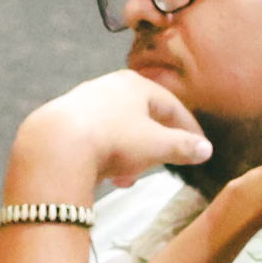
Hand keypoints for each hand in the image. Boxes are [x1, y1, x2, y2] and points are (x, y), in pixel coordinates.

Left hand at [8, 70, 212, 202]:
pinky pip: (96, 138)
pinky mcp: (63, 121)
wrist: (55, 146)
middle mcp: (109, 86)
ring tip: (131, 177)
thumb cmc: (114, 140)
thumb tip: (205, 149)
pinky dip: (108, 155)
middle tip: (165, 162)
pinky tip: (108, 175)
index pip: (172, 106)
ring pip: (118, 129)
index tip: (200, 147)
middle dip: (156, 144)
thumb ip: (183, 147)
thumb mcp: (156, 146)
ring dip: (131, 154)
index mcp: (135, 85)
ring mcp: (83, 102)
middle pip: (143, 116)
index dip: (189, 129)